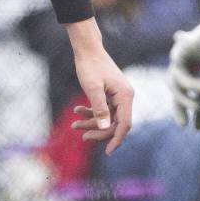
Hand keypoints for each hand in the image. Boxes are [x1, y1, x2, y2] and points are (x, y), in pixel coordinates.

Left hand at [65, 19, 133, 155]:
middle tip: (82, 136)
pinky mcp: (110, 94)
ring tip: (74, 125)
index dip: (116, 139)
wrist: (87, 48)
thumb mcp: (92, 88)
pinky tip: (77, 111)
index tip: (108, 152)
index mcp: (125, 96)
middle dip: (99, 131)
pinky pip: (103, 109)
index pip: (124, 124)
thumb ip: (99, 109)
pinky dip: (90, 112)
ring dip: (92, 122)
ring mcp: (118, 96)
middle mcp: (125, 97)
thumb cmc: (89, 66)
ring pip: (107, 117)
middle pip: (115, 123)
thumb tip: (106, 128)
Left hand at [167, 3, 199, 126]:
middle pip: (177, 90)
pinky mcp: (179, 52)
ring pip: (174, 84)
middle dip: (179, 107)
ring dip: (184, 100)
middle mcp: (191, 65)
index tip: (197, 127)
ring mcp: (184, 58)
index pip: (192, 93)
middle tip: (184, 125)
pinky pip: (179, 74)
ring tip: (199, 107)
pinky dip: (192, 85)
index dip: (193, 110)